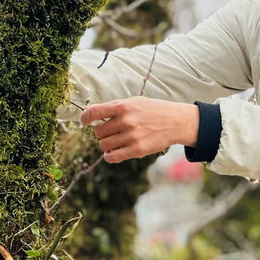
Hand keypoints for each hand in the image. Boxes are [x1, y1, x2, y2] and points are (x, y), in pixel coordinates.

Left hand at [80, 98, 198, 163]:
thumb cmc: (152, 111)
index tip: (84, 122)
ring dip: (106, 145)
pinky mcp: (137, 149)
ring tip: (115, 141)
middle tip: (111, 132)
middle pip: (98, 132)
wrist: (175, 121)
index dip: (85, 118)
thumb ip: (113, 108)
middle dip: (101, 133)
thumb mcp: (133, 102)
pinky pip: (112, 157)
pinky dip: (109, 156)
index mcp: (123, 106)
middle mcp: (126, 121)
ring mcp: (131, 136)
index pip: (94, 112)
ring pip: (104, 145)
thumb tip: (90, 114)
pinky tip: (112, 153)